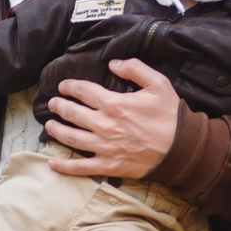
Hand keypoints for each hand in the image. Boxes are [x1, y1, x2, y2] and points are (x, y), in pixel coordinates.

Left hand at [44, 59, 180, 180]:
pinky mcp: (108, 165)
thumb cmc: (170, 116)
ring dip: (56, 130)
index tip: (63, 86)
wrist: (182, 149)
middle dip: (59, 106)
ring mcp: (104, 147)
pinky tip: (52, 162)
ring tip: (49, 125)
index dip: (70, 87)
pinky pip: (81, 167)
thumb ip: (134, 68)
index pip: (83, 91)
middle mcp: (105, 125)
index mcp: (114, 104)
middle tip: (53, 103)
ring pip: (71, 138)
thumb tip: (113, 63)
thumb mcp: (158, 83)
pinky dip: (64, 166)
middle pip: (72, 113)